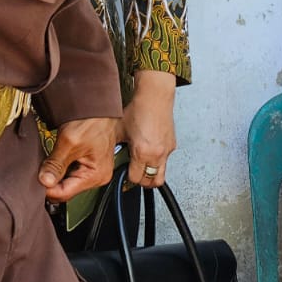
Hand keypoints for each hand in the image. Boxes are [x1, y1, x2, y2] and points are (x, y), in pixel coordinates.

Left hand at [40, 117, 119, 201]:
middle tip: (37, 169)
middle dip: (50, 182)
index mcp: (95, 175)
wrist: (99, 106)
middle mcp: (97, 177)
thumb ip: (55, 164)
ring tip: (48, 161)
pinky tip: (55, 159)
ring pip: (66, 182)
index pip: (64, 193)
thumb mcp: (69, 141)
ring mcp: (94, 172)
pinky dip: (60, 168)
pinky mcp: (89, 165)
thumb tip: (44, 181)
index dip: (46, 189)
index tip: (33, 180)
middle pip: (66, 190)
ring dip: (54, 175)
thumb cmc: (92, 120)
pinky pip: (70, 173)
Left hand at [122, 70, 177, 186]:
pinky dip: (157, 162)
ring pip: (161, 176)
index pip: (136, 179)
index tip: (125, 173)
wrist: (154, 98)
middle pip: (151, 183)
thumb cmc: (138, 110)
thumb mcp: (119, 131)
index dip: (128, 178)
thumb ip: (116, 148)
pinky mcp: (171, 146)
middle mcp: (157, 154)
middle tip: (134, 175)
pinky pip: (165, 162)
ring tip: (143, 168)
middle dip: (141, 182)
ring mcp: (166, 151)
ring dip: (151, 175)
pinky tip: (149, 152)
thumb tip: (109, 158)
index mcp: (142, 152)